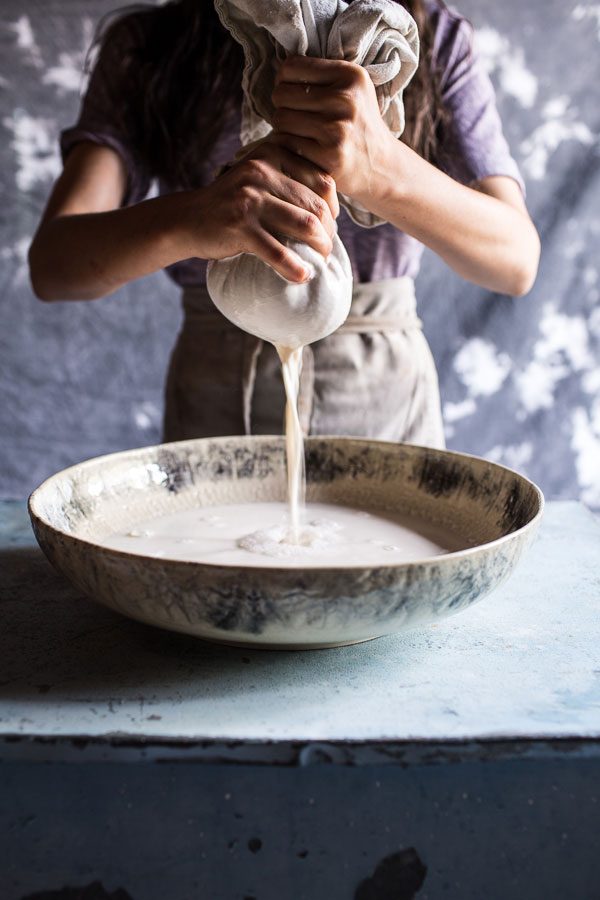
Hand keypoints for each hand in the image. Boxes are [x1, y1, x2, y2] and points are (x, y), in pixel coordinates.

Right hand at [186, 141, 337, 282]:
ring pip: (305, 226)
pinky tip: (302, 277)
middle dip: (329, 232)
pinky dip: (295, 269)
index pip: (322, 181)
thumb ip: (288, 180)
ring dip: (320, 248)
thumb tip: (331, 208)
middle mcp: (262, 172)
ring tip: (319, 260)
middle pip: (317, 205)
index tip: (330, 225)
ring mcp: (250, 199)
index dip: (333, 207)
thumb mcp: (258, 178)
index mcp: (271, 156)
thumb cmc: (232, 203)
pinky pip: (278, 252)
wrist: (187, 219)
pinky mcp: (240, 227)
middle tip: (326, 248)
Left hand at [272, 56, 393, 204]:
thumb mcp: (351, 89)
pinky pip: (286, 144)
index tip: (295, 96)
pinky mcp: (329, 156)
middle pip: (281, 94)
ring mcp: (337, 129)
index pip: (289, 67)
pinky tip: (302, 151)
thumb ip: (320, 75)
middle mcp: (345, 99)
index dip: (284, 82)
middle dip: (283, 107)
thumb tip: (277, 69)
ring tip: (301, 135)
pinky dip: (287, 149)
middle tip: (297, 119)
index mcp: (350, 75)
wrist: (382, 166)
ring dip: (283, 129)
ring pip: (280, 120)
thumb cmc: (357, 125)